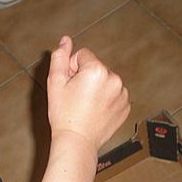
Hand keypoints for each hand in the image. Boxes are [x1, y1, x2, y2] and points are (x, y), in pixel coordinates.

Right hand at [47, 36, 129, 152]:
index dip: (72, 69)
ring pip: (106, 80)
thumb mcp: (55, 82)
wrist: (77, 141)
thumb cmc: (64, 113)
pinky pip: (114, 94)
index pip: (82, 55)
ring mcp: (123, 93)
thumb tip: (66, 40)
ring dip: (97, 88)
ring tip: (86, 106)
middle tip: (77, 98)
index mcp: (97, 70)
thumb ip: (60, 57)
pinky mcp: (126, 106)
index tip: (70, 86)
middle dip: (86, 78)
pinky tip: (96, 111)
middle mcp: (114, 78)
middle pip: (96, 67)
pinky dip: (106, 100)